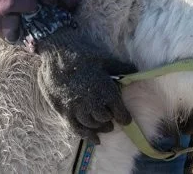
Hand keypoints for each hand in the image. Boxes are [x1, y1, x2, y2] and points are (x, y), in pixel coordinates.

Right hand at [36, 26, 135, 143]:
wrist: (57, 52)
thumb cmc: (83, 54)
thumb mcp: (105, 59)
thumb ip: (121, 67)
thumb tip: (135, 70)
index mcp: (105, 90)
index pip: (120, 113)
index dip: (124, 117)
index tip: (125, 119)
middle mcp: (92, 103)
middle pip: (105, 120)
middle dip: (110, 120)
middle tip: (112, 119)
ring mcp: (77, 108)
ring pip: (91, 125)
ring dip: (99, 127)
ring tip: (103, 126)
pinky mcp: (63, 110)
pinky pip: (76, 128)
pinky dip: (86, 136)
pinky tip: (94, 139)